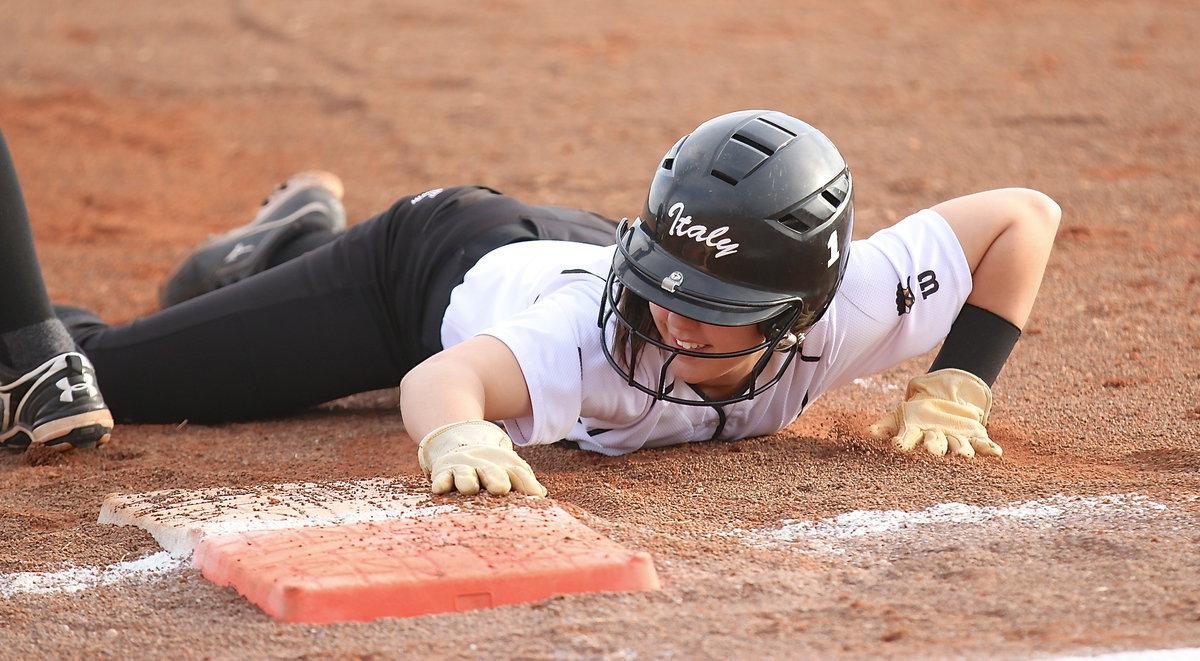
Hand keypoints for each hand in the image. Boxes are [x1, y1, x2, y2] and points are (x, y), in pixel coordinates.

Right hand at [417, 420, 546, 496]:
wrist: (462, 444)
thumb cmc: (492, 468)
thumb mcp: (510, 471)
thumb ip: (524, 482)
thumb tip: (541, 495)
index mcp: (505, 467)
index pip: (519, 474)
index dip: (527, 485)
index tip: (535, 498)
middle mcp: (485, 466)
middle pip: (492, 472)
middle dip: (496, 479)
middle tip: (501, 488)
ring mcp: (463, 468)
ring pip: (465, 475)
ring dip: (467, 480)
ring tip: (469, 487)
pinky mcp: (444, 472)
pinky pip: (442, 478)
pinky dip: (441, 482)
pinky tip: (440, 488)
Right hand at [869, 368, 1001, 456]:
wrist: (946, 397)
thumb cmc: (918, 411)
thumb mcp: (900, 415)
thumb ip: (885, 426)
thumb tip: (869, 434)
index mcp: (915, 437)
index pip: (906, 441)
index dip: (903, 444)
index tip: (898, 447)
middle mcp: (935, 443)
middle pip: (934, 447)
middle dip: (935, 449)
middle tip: (933, 452)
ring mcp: (955, 441)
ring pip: (958, 448)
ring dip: (961, 452)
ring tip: (965, 456)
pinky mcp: (974, 437)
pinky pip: (981, 444)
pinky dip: (988, 449)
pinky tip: (996, 453)